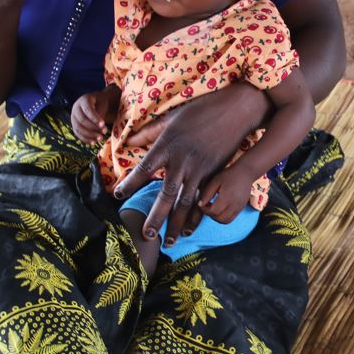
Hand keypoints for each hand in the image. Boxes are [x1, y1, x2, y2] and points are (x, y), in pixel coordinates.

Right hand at [72, 87, 118, 142]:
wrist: (96, 104)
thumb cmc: (101, 103)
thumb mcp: (103, 104)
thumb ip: (100, 113)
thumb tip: (99, 126)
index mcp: (83, 100)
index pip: (87, 110)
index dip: (94, 118)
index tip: (103, 124)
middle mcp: (75, 109)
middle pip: (82, 120)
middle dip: (93, 127)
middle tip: (104, 131)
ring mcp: (73, 118)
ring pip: (78, 128)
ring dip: (90, 135)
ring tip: (101, 138)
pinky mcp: (75, 126)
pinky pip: (78, 134)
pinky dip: (85, 139)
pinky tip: (94, 142)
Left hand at [113, 85, 268, 244]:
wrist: (236, 111)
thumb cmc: (201, 111)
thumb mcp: (172, 118)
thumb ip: (149, 132)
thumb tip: (129, 142)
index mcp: (168, 145)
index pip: (144, 168)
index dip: (130, 183)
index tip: (117, 196)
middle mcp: (182, 161)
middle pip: (166, 194)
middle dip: (156, 216)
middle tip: (146, 234)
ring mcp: (200, 169)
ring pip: (185, 202)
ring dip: (176, 224)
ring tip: (168, 242)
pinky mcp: (214, 174)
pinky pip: (203, 199)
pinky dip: (196, 217)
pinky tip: (190, 230)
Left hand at [197, 167, 252, 223]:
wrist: (246, 173)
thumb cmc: (229, 175)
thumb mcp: (216, 181)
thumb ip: (207, 193)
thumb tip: (200, 204)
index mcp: (227, 197)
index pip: (213, 211)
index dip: (205, 210)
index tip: (202, 204)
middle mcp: (234, 205)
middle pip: (219, 218)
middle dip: (210, 215)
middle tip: (207, 206)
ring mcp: (239, 208)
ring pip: (225, 221)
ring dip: (217, 218)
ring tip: (213, 208)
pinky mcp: (241, 208)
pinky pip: (231, 218)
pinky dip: (223, 217)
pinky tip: (220, 208)